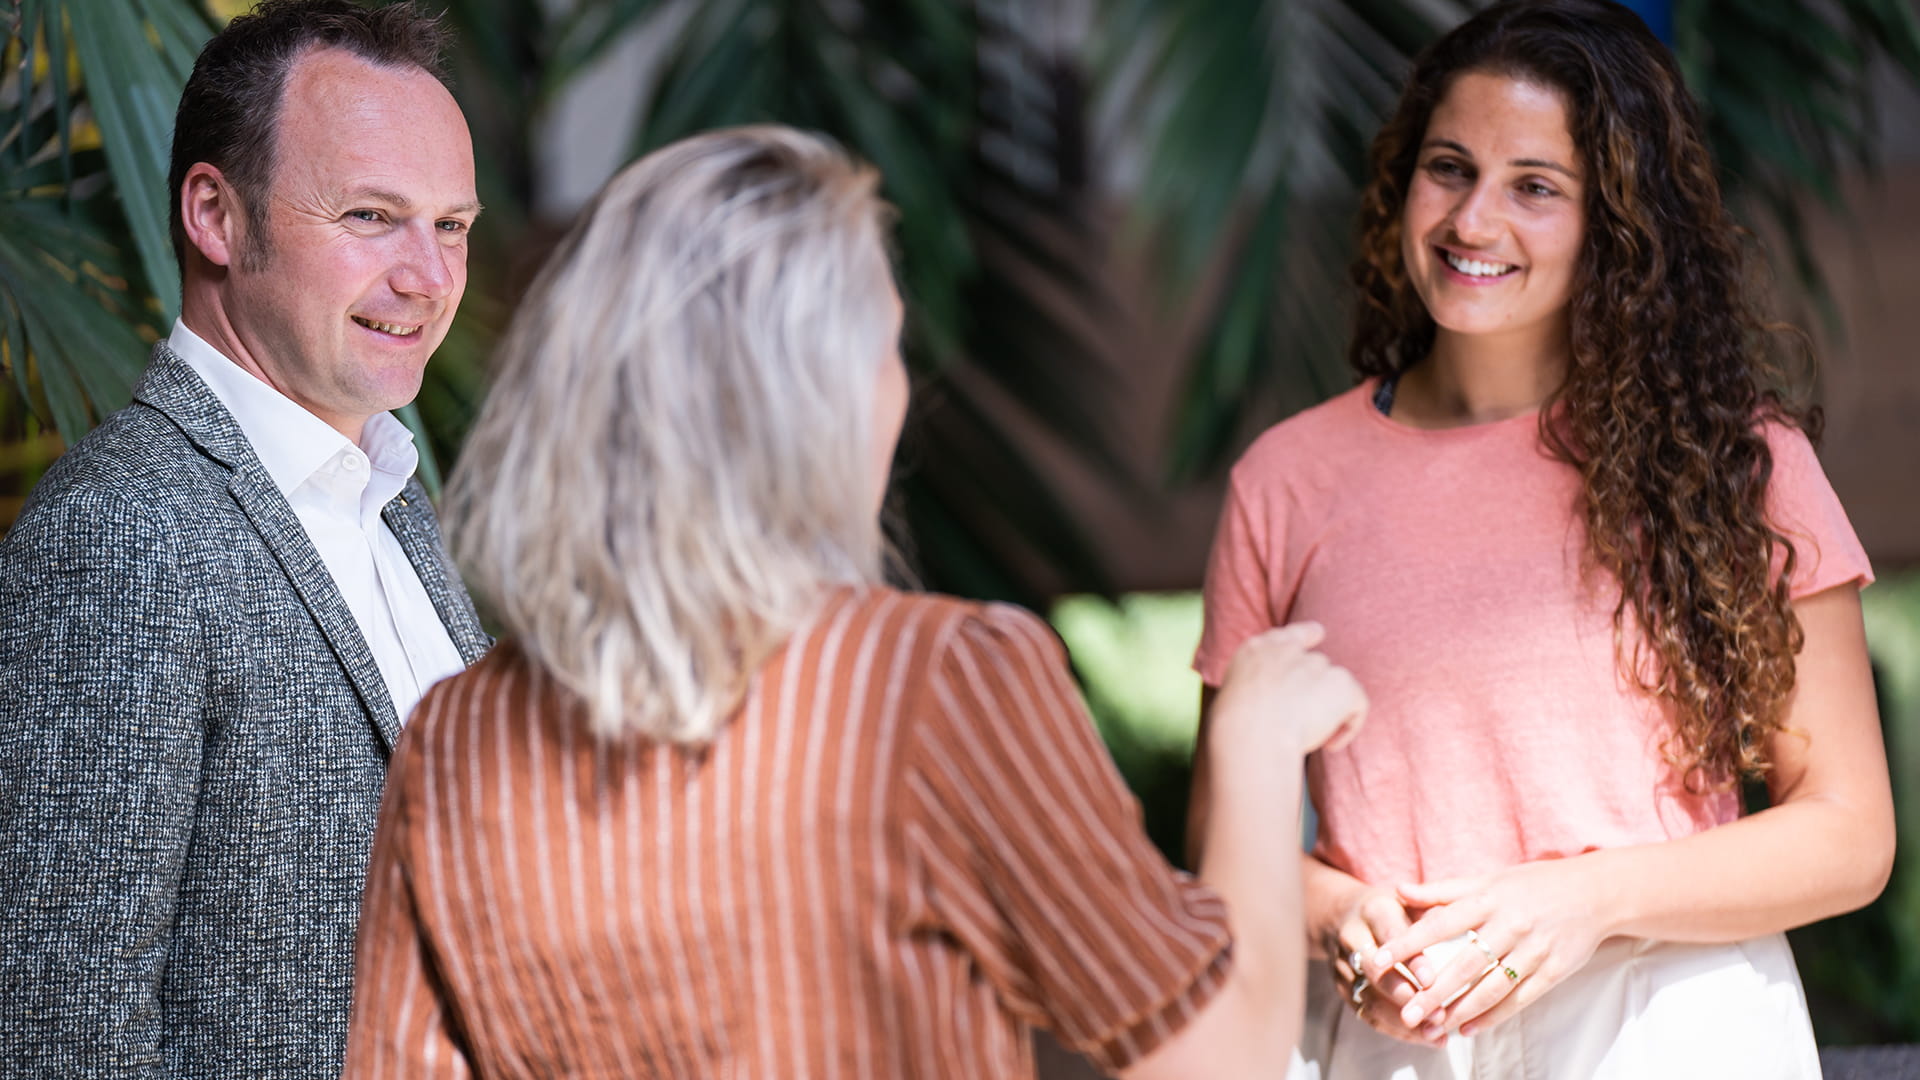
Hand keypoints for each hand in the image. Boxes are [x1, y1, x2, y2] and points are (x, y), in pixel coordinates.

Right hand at [1212, 623, 1367, 756]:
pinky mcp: (1341, 682)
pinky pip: (1357, 704)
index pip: (1289, 634)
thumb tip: (1272, 707)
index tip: (1318, 634)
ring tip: (1313, 739)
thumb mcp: (1234, 698)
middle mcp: (1289, 650)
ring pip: (1336, 687)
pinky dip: (1349, 727)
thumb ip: (1257, 690)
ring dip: (1329, 711)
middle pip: (1317, 665)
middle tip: (1303, 724)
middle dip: (1317, 692)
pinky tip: (1330, 746)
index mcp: (1257, 650)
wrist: (1252, 730)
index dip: (1306, 635)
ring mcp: (1316, 663)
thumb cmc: (1235, 727)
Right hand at [1323, 886, 1441, 1045]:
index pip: (1391, 934)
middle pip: (1374, 971)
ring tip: (1435, 1033)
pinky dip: (1396, 1030)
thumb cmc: (1392, 909)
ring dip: (1402, 1020)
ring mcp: (1343, 965)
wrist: (1341, 914)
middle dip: (1406, 996)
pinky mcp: (1342, 987)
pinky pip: (1366, 1014)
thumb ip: (1434, 912)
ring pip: (1368, 998)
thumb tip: (1466, 928)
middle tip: (1438, 1014)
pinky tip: (1425, 1038)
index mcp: (1373, 909)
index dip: (1411, 960)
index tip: (1432, 981)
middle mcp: (1352, 937)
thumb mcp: (1410, 900)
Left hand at [1373, 857, 1610, 1037]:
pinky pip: (1519, 999)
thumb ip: (1441, 890)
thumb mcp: (1488, 880)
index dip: (1407, 943)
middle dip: (1432, 992)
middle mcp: (1509, 925)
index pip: (1439, 924)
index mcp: (1488, 899)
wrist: (1594, 892)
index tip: (1378, 960)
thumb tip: (1397, 890)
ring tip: (1432, 1027)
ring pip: (1491, 987)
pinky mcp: (1554, 970)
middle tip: (1404, 1013)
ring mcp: (1534, 949)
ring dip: (1460, 1010)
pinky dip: (1492, 1016)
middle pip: (1463, 965)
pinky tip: (1468, 1029)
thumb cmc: (1532, 884)